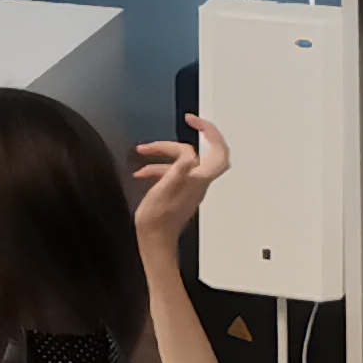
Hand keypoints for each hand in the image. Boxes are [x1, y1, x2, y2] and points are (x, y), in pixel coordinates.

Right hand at [131, 114, 230, 249]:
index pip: (218, 152)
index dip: (210, 132)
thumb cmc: (157, 220)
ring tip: (144, 151)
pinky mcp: (181, 192)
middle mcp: (199, 182)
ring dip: (165, 153)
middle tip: (181, 124)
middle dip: (190, 137)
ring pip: (184, 161)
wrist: (155, 242)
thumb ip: (178, 171)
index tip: (194, 121)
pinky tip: (144, 172)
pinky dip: (159, 167)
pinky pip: (174, 172)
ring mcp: (191, 188)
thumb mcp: (164, 191)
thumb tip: (190, 154)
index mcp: (198, 179)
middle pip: (201, 152)